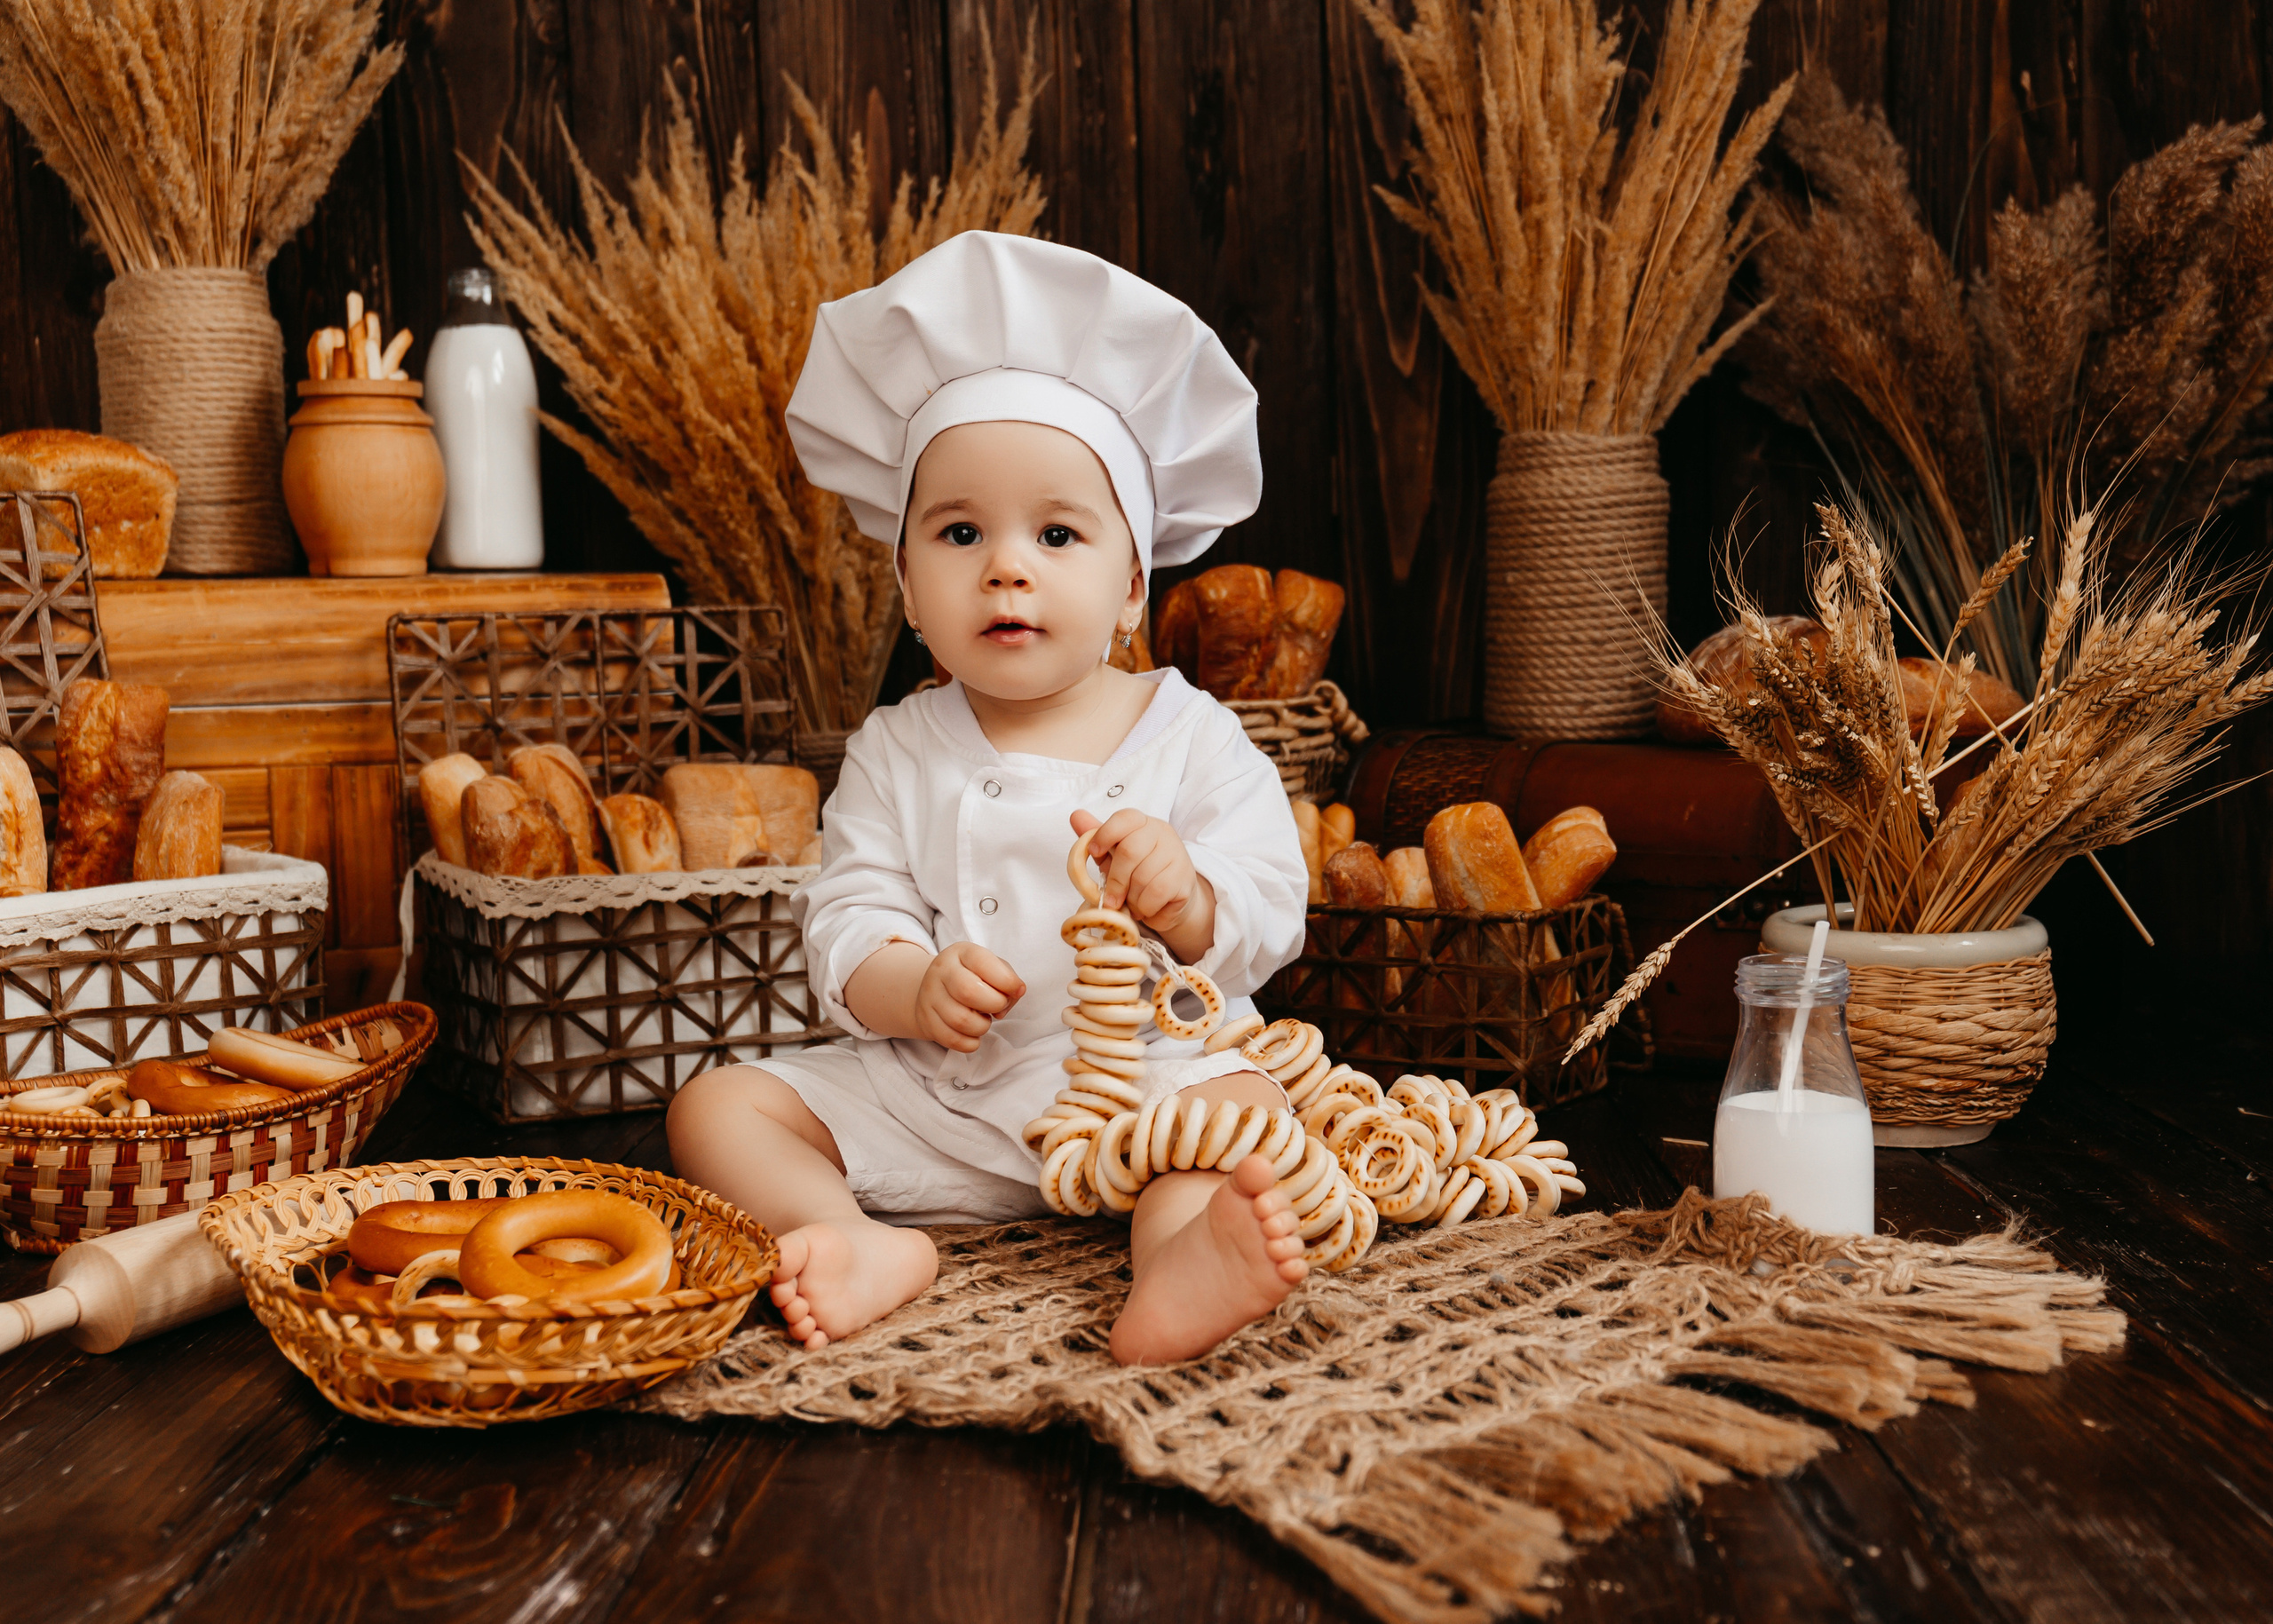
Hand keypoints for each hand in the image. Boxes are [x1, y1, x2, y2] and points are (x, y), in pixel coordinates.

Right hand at [915, 941, 1025, 1051]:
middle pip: (969, 992)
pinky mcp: (926, 1020)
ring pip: (961, 1020)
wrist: (935, 988)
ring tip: (983, 1020)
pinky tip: (973, 1034)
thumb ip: (1008, 978)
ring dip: (982, 1026)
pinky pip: (952, 1040)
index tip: (1017, 990)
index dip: (1007, 980)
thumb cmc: (972, 977)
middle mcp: (941, 971)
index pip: (983, 963)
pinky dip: (970, 1043)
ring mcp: (930, 996)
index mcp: (961, 953)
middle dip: (994, 1004)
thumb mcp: (990, 967)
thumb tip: (1014, 995)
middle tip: (998, 1006)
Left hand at [1071, 808, 1214, 950]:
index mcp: (1141, 823)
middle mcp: (1161, 833)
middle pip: (1129, 851)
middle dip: (1115, 880)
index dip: (1104, 835)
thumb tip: (1076, 816)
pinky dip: (1145, 906)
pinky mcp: (1184, 878)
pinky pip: (1155, 893)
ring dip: (1131, 898)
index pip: (1124, 819)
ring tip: (1134, 901)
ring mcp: (1176, 853)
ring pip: (1142, 877)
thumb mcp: (1112, 855)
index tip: (1094, 853)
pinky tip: (1147, 907)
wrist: (1171, 899)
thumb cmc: (1137, 874)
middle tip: (1111, 899)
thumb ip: (1095, 837)